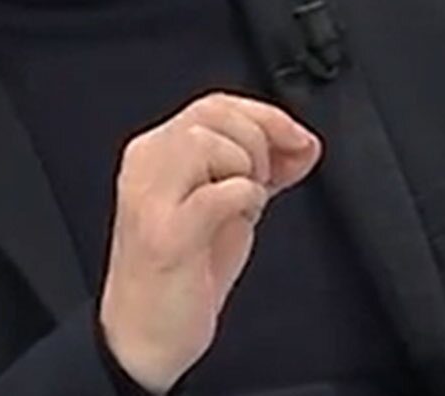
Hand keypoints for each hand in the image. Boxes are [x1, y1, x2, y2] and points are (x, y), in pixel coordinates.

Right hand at [96, 92, 322, 393]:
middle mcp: (146, 166)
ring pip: (206, 142)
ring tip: (245, 204)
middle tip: (267, 181)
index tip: (299, 139)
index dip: (266, 115)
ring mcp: (151, 198)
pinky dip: (243, 198)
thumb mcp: (222, 208)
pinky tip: (242, 218)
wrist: (145, 338)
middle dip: (259, 142)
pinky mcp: (166, 234)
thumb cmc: (180, 273)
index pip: (214, 106)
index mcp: (155, 153)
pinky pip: (216, 192)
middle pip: (213, 115)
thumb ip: (252, 170)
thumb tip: (299, 145)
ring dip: (245, 168)